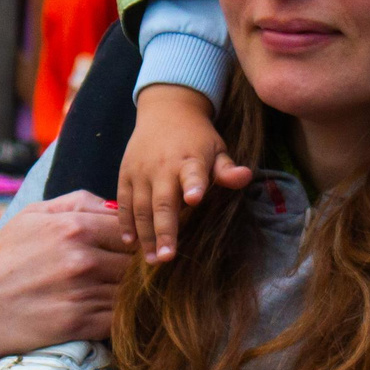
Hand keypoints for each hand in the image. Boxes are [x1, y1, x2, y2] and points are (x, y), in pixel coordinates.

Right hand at [0, 191, 133, 369]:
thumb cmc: (3, 259)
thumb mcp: (31, 216)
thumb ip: (77, 202)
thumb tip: (116, 206)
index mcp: (73, 226)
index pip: (130, 229)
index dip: (134, 240)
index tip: (129, 250)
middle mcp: (81, 258)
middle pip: (136, 261)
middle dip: (136, 267)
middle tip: (130, 274)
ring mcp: (82, 293)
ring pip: (131, 291)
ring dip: (131, 294)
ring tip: (122, 295)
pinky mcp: (79, 324)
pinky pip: (119, 319)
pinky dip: (121, 318)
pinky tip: (109, 313)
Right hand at [119, 86, 252, 262]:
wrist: (166, 110)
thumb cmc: (197, 137)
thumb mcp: (217, 148)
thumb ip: (227, 169)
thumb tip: (246, 177)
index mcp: (189, 159)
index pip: (192, 173)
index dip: (194, 185)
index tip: (195, 199)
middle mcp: (162, 166)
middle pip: (162, 201)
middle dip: (164, 230)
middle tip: (167, 257)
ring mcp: (141, 170)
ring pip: (141, 207)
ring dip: (145, 235)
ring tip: (153, 260)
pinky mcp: (125, 173)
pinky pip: (124, 202)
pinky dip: (125, 223)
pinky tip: (131, 243)